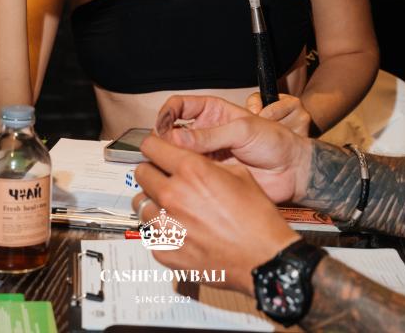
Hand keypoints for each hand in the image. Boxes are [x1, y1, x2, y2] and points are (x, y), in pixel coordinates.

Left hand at [133, 135, 297, 295]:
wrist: (264, 258)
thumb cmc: (256, 217)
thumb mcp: (238, 173)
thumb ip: (207, 163)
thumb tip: (190, 160)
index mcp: (191, 170)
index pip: (150, 147)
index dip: (153, 146)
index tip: (156, 151)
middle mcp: (173, 195)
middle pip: (141, 174)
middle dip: (152, 172)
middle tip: (164, 178)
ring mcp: (167, 226)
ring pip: (141, 204)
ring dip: (153, 202)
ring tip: (172, 207)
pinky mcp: (166, 252)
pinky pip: (151, 234)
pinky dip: (161, 230)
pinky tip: (180, 231)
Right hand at [156, 95, 311, 203]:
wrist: (292, 170)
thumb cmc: (275, 141)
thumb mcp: (243, 130)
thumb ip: (210, 135)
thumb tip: (176, 137)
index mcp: (212, 112)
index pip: (179, 106)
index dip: (167, 113)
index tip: (163, 125)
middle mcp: (205, 132)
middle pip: (172, 130)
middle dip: (165, 138)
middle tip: (165, 149)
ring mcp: (207, 154)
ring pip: (179, 154)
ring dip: (173, 159)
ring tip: (175, 165)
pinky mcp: (211, 175)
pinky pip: (190, 174)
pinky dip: (184, 176)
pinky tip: (184, 180)